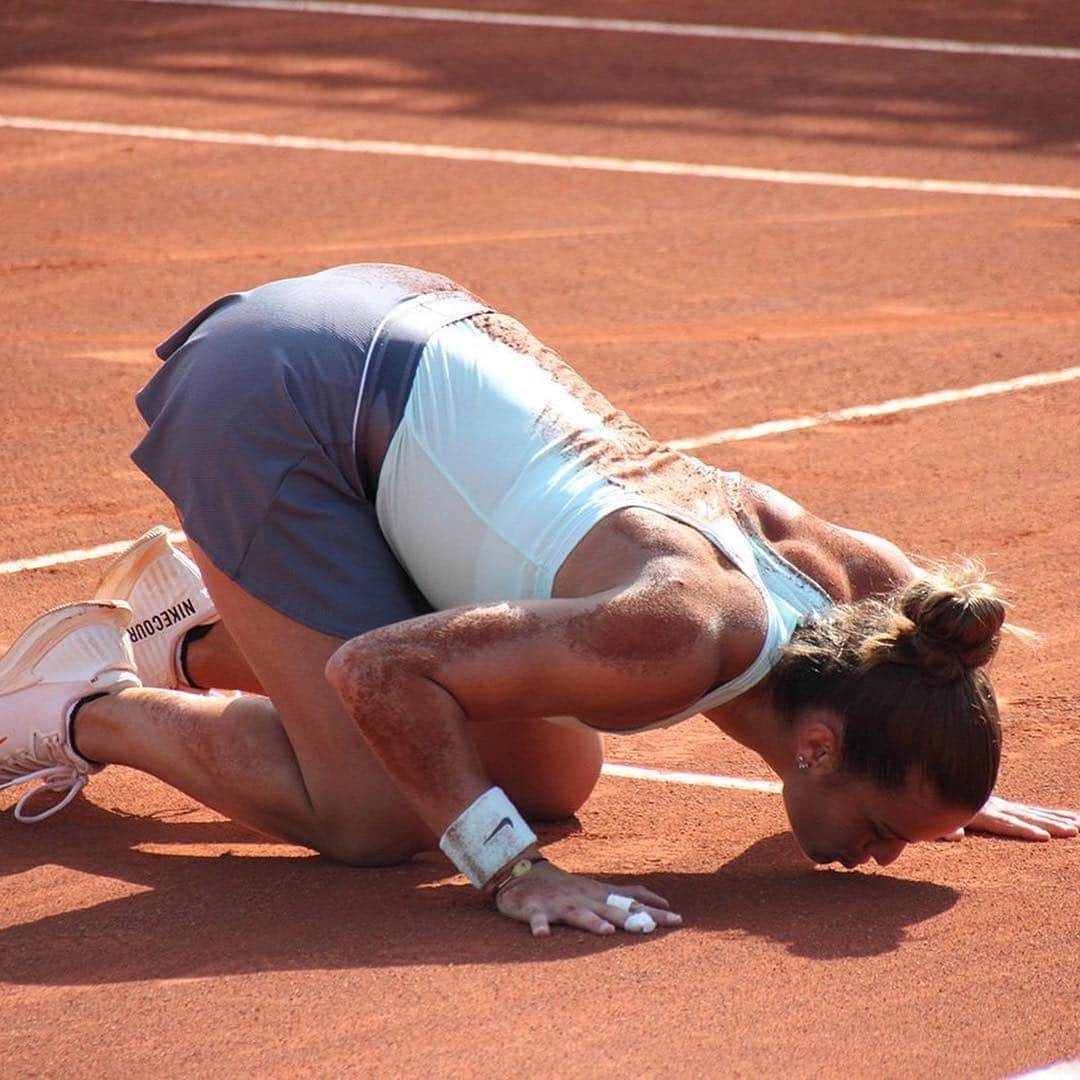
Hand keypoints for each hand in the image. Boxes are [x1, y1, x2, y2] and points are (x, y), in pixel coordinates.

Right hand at [494, 860, 682, 936]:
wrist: (522, 873)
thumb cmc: (565, 886)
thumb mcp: (596, 889)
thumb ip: (624, 895)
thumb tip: (658, 901)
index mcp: (598, 895)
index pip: (631, 901)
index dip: (654, 910)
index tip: (678, 920)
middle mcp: (583, 898)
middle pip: (612, 909)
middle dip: (632, 918)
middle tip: (653, 928)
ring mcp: (559, 904)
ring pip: (578, 914)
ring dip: (592, 921)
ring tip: (606, 931)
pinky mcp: (535, 910)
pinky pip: (537, 919)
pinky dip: (540, 926)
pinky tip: (543, 935)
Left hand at [940, 795, 1079, 841]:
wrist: (928, 780)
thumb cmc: (928, 808)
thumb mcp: (932, 819)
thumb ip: (942, 827)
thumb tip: (953, 836)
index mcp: (976, 812)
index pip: (1004, 823)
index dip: (1024, 829)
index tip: (1045, 836)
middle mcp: (991, 806)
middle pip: (1025, 816)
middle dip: (1050, 824)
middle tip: (1075, 830)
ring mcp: (997, 804)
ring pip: (1031, 812)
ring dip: (1055, 818)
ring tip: (1078, 824)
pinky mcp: (1000, 805)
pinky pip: (1028, 811)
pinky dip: (1047, 814)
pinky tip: (1066, 817)